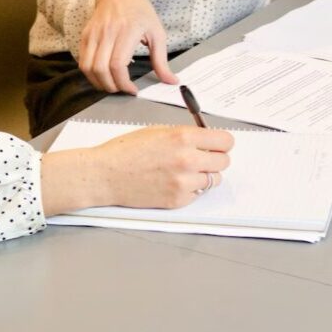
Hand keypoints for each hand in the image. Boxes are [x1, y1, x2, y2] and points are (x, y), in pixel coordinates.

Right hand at [40, 126, 233, 215]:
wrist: (105, 175)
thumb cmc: (126, 151)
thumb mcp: (158, 131)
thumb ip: (185, 135)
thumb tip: (207, 139)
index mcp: (183, 137)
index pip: (225, 141)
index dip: (222, 143)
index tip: (217, 144)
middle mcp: (188, 160)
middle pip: (224, 161)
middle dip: (215, 158)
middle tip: (202, 158)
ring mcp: (184, 183)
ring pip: (214, 180)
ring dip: (205, 175)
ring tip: (186, 171)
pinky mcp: (178, 200)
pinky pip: (198, 194)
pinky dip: (191, 189)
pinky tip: (173, 182)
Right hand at [79, 0, 178, 94]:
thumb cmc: (140, 13)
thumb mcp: (157, 33)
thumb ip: (162, 60)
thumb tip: (171, 81)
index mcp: (127, 31)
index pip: (117, 64)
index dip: (123, 83)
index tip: (132, 90)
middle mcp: (107, 32)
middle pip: (101, 69)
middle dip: (111, 86)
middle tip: (122, 89)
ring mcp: (93, 33)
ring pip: (88, 67)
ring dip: (98, 83)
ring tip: (112, 85)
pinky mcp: (85, 35)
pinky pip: (82, 61)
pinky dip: (91, 74)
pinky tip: (103, 75)